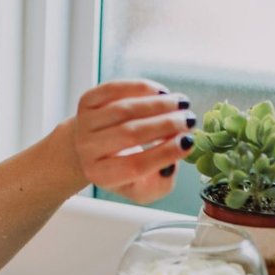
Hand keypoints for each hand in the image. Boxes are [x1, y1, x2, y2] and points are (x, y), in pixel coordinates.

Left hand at [69, 79, 193, 204]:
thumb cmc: (124, 166)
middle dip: (165, 125)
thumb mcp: (142, 187)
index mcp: (103, 175)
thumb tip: (170, 165)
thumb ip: (159, 184)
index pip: (135, 166)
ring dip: (157, 104)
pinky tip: (161, 92)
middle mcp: (88, 150)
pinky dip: (140, 88)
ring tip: (181, 103)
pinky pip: (114, 90)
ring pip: (123, 110)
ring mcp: (84, 124)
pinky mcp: (86, 102)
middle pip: (129, 134)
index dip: (164, 153)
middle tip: (190, 120)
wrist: (90, 146)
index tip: (189, 142)